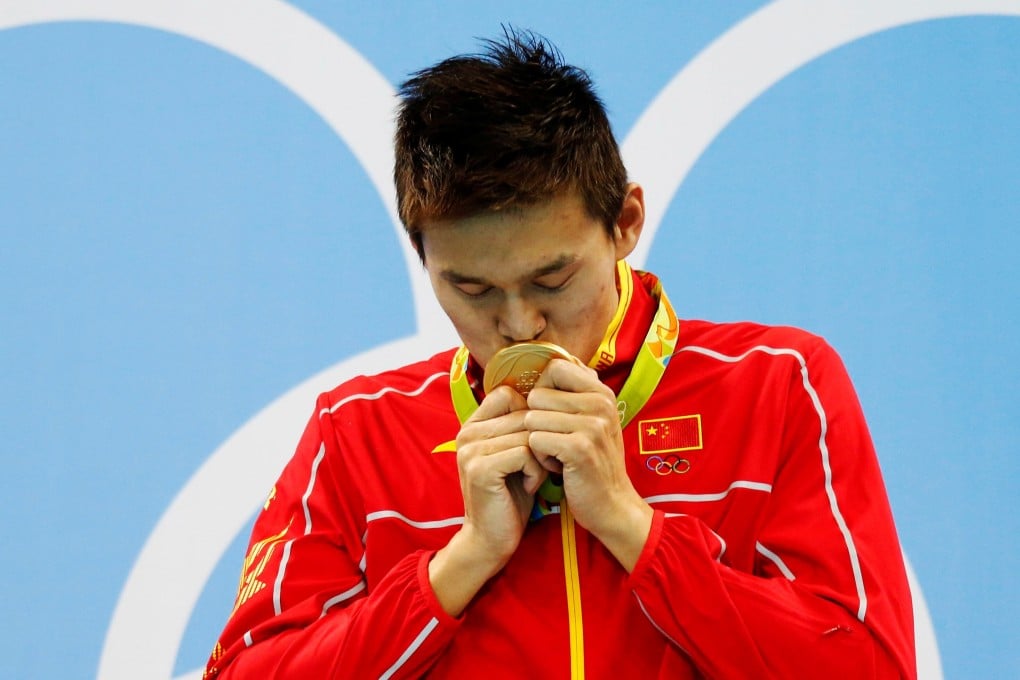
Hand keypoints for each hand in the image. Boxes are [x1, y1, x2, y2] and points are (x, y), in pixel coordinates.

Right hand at [429, 386, 546, 615]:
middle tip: (541, 466)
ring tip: (532, 478)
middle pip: (523, 413)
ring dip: (540, 458)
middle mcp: (467, 432)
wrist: (491, 540)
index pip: (508, 393)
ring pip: (527, 433)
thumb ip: (521, 428)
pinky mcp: (480, 469)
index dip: (532, 414)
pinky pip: (525, 453)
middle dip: (542, 440)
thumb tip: (551, 397)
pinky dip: (535, 471)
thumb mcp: (515, 455)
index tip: (538, 442)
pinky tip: (528, 487)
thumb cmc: (511, 496)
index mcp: (473, 425)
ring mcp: (471, 450)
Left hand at [524, 359, 652, 570]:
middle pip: (537, 394)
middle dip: (537, 420)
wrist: (613, 505)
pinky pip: (535, 440)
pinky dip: (539, 457)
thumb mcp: (594, 421)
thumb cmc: (594, 462)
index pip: (555, 366)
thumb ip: (576, 392)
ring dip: (537, 441)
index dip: (542, 388)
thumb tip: (552, 362)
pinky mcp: (579, 448)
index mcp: (602, 392)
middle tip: (557, 441)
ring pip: (532, 418)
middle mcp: (600, 403)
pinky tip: (557, 466)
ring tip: (557, 454)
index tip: (550, 412)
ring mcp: (591, 425)